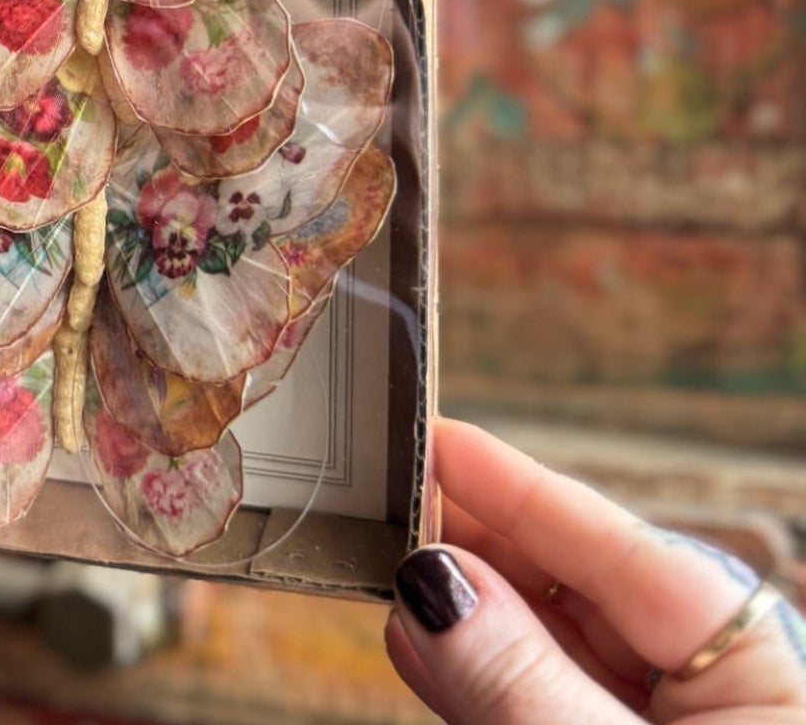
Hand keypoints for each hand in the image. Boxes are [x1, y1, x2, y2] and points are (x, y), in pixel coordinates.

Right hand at [387, 418, 805, 722]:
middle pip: (572, 585)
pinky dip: (472, 673)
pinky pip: (535, 700)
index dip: (514, 484)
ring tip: (384, 566)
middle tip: (381, 502)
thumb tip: (431, 579)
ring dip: (460, 609)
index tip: (430, 436)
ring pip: (544, 642)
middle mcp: (711, 687)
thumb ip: (526, 680)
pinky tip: (419, 642)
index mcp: (753, 664)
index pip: (614, 544)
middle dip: (474, 542)